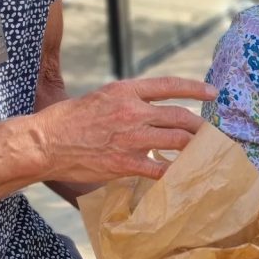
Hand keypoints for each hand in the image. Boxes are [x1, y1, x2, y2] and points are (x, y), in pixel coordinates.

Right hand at [41, 76, 217, 182]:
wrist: (46, 142)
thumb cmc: (67, 120)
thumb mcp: (100, 97)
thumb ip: (126, 101)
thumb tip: (147, 109)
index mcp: (125, 90)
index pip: (168, 85)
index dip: (194, 88)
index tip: (212, 93)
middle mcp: (132, 111)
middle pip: (179, 116)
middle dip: (199, 125)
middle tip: (211, 132)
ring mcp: (131, 138)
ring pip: (176, 141)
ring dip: (194, 147)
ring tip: (204, 152)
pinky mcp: (126, 163)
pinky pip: (160, 168)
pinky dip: (175, 171)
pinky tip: (182, 174)